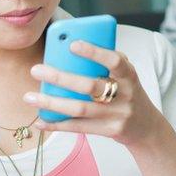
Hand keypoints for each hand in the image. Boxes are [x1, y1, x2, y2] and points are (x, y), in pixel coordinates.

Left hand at [27, 41, 162, 147]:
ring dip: (52, 103)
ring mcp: (117, 115)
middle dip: (60, 78)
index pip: (114, 61)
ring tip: (29, 97)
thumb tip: (70, 51)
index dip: (95, 53)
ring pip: (80, 109)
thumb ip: (107, 63)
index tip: (72, 45)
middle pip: (90, 86)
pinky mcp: (109, 131)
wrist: (146, 127)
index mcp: (129, 75)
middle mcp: (125, 95)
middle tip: (36, 70)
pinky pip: (79, 128)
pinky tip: (40, 121)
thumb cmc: (127, 93)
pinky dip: (57, 124)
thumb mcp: (125, 76)